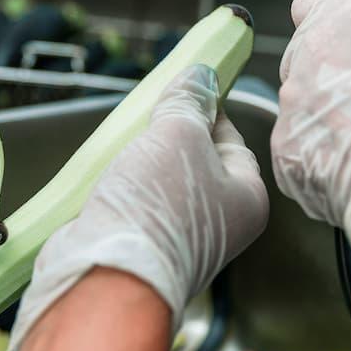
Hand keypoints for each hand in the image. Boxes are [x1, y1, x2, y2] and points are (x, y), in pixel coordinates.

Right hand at [8, 65, 269, 350]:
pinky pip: (133, 207)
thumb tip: (201, 76)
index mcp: (247, 199)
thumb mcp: (178, 135)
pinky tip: (104, 178)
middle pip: (195, 162)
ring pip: (160, 184)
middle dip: (166, 137)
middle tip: (146, 119)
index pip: (233, 140)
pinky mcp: (140, 249)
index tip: (183, 90)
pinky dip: (119, 189)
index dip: (206, 111)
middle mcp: (219, 225)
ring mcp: (178, 240)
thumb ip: (188, 101)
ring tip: (122, 148)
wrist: (110, 275)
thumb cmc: (158, 208)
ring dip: (138, 164)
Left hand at [272, 0, 350, 244]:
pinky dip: (321, 160)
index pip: (315, 3)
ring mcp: (293, 106)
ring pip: (301, 106)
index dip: (334, 21)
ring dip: (327, 118)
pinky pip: (298, 151)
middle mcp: (311, 54)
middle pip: (306, 55)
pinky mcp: (286, 156)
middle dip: (333, 72)